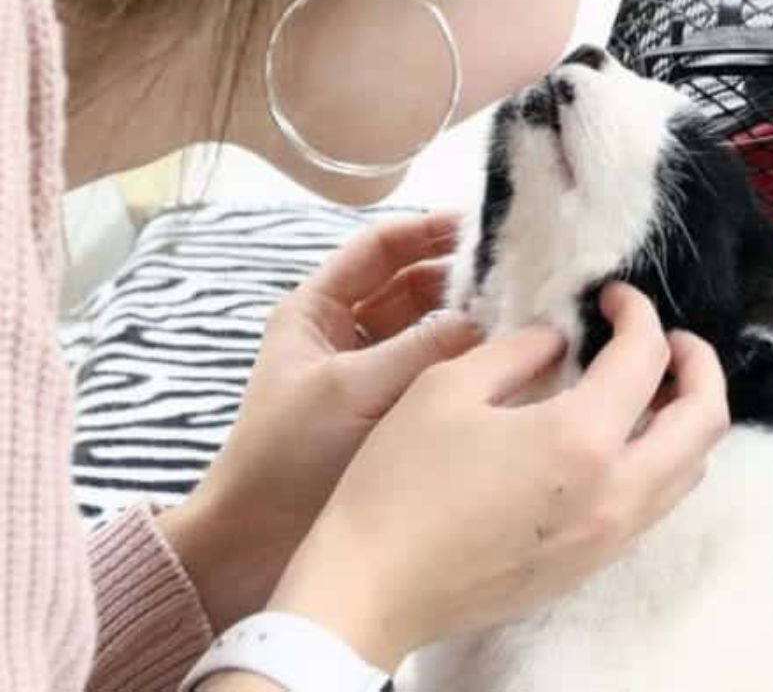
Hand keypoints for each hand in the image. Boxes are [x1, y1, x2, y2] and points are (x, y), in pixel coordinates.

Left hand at [158, 213, 479, 632]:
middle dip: (458, 276)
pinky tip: (502, 362)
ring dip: (465, 321)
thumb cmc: (286, 457)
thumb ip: (423, 348)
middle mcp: (342, 333)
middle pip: (408, 285)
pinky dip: (461, 364)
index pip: (379, 248)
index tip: (483, 225)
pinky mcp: (385, 413)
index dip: (427, 230)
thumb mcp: (354, 389)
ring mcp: (365, 374)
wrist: (251, 548)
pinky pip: (430, 373)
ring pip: (425, 329)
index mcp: (315, 309)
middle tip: (518, 273)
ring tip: (521, 314)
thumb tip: (489, 320)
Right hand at [270, 283, 728, 670]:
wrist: (371, 590)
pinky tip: (616, 439)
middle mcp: (615, 493)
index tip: (612, 295)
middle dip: (699, 365)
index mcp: (580, 439)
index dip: (637, 312)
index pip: (645, 358)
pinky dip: (661, 460)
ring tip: (646, 385)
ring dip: (685, 416)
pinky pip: (657, 505)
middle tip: (666, 337)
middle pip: (705, 421)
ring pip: (691, 470)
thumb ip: (517, 351)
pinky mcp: (590, 566)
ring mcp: (609, 538)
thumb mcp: (448, 387)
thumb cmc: (399, 482)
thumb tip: (558, 338)